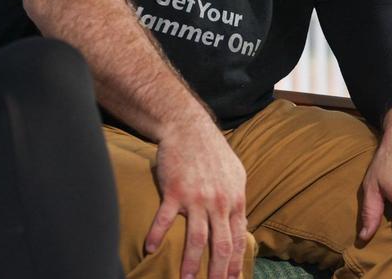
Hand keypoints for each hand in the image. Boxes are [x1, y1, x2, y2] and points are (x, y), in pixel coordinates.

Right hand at [147, 116, 247, 278]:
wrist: (188, 127)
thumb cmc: (212, 151)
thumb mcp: (235, 175)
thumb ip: (236, 201)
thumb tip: (241, 223)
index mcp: (234, 200)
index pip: (236, 240)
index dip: (234, 265)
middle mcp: (218, 202)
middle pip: (220, 246)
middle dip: (217, 273)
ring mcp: (196, 198)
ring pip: (195, 238)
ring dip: (190, 263)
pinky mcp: (174, 190)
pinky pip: (164, 219)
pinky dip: (157, 235)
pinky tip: (150, 249)